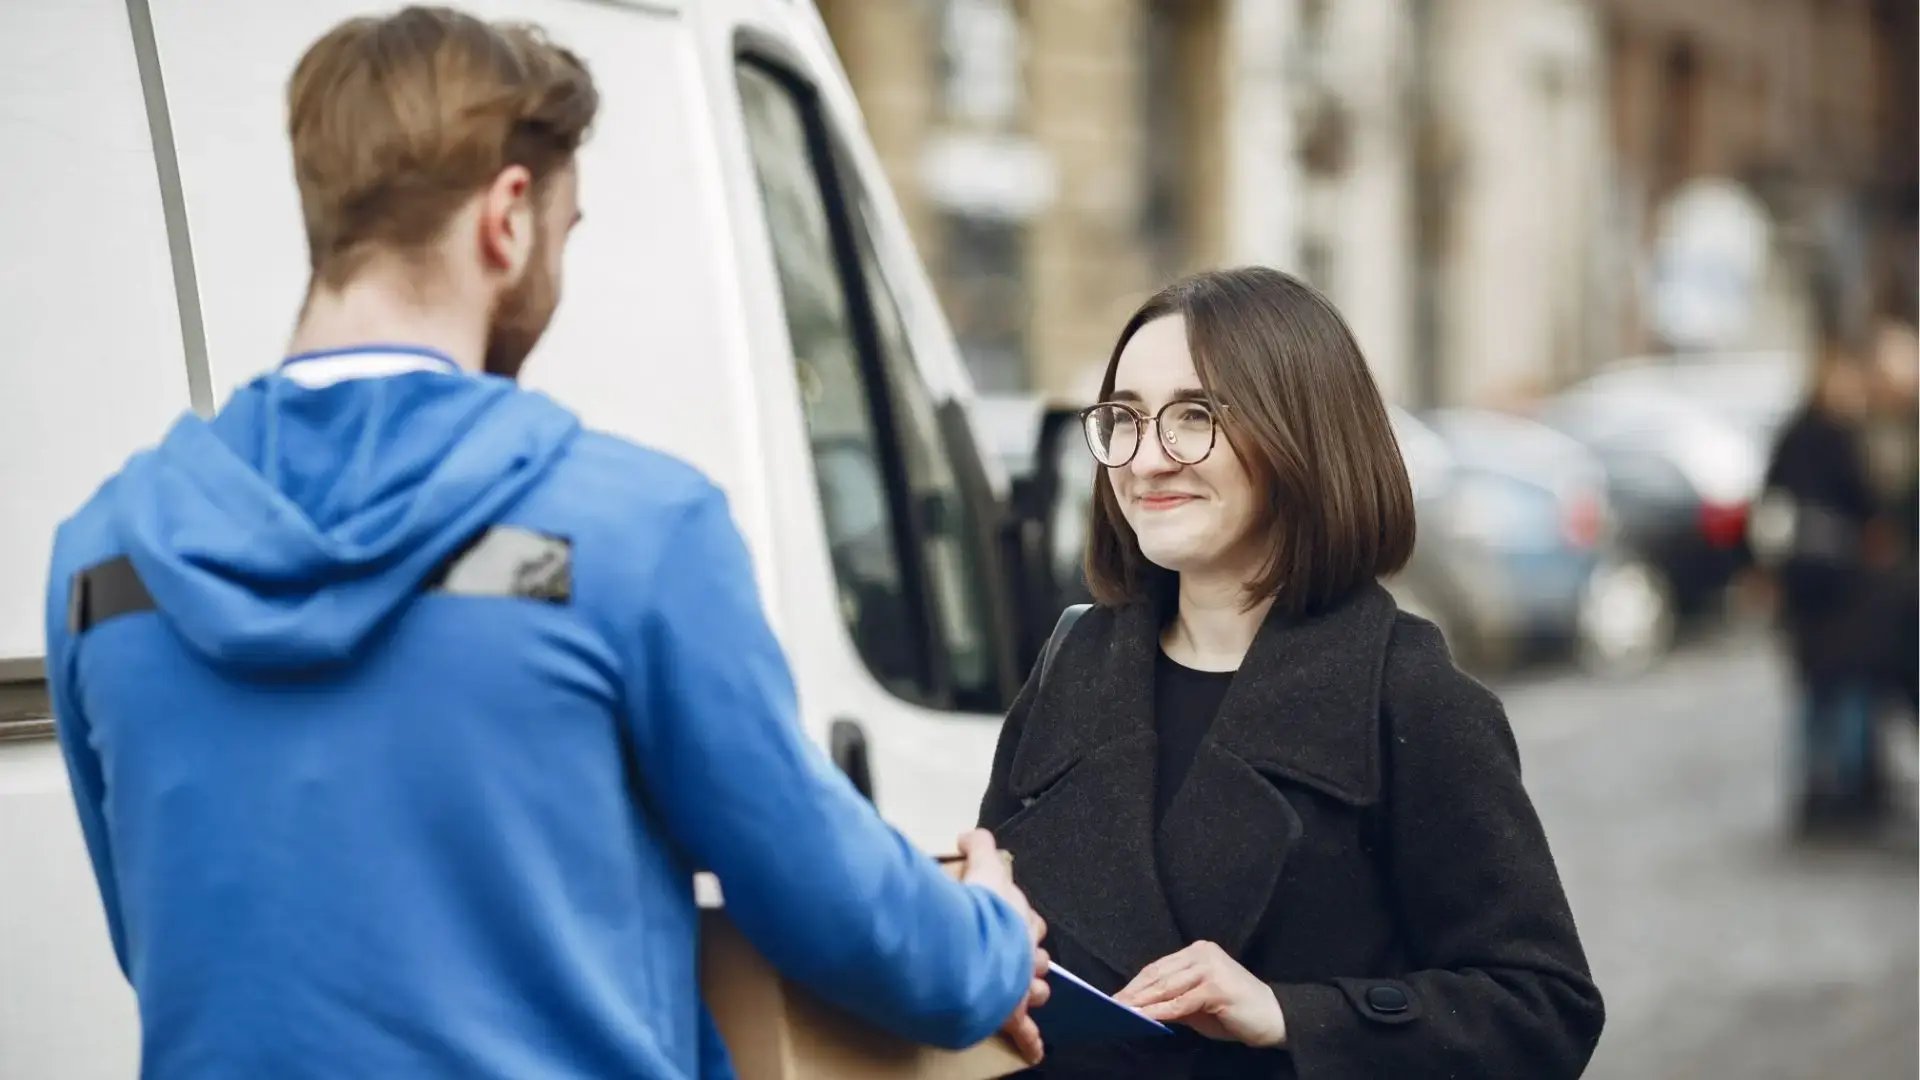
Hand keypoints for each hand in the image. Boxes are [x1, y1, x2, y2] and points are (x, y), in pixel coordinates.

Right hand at [958, 829, 1049, 1063]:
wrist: (978, 948)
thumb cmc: (981, 911)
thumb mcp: (983, 868)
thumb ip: (977, 846)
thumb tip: (968, 833)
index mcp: (1019, 917)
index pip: (1027, 916)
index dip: (1019, 917)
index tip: (1009, 915)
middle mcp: (1025, 950)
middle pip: (1037, 953)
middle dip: (1030, 954)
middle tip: (1016, 955)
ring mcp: (1019, 982)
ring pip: (1035, 988)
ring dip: (1030, 990)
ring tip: (1023, 993)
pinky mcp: (1010, 1011)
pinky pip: (1024, 1030)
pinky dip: (1030, 1041)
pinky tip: (1035, 1051)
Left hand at [1115, 941, 1286, 1047]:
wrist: (1275, 1018)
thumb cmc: (1236, 1012)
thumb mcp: (1199, 1005)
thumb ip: (1173, 1001)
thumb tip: (1141, 1008)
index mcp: (1198, 952)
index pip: (1159, 967)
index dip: (1136, 983)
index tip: (1116, 996)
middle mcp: (1203, 953)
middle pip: (1159, 974)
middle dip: (1134, 992)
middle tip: (1112, 1005)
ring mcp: (1210, 968)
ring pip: (1166, 986)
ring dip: (1142, 1001)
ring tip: (1122, 1012)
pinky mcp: (1215, 987)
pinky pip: (1180, 1002)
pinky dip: (1159, 1011)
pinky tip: (1144, 1017)